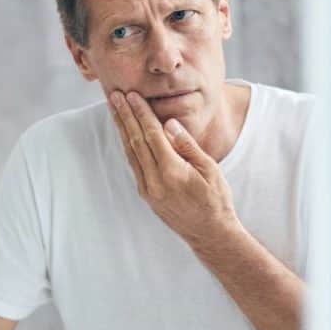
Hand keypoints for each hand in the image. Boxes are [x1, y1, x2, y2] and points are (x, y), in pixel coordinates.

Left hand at [108, 91, 241, 248]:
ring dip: (122, 129)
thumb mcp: (210, 169)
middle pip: (135, 141)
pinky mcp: (147, 195)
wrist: (210, 234)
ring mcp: (148, 190)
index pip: (152, 135)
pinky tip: (125, 134)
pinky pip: (134, 165)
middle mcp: (155, 181)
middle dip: (124, 116)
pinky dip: (128, 146)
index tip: (131, 96)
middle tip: (114, 95)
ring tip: (114, 110)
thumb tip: (169, 124)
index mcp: (172, 172)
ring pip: (130, 153)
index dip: (140, 113)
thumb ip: (187, 146)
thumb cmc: (216, 200)